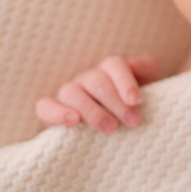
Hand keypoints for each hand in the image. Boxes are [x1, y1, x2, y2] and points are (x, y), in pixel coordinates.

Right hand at [35, 55, 159, 133]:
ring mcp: (68, 93)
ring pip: (72, 92)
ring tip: (110, 128)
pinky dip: (57, 112)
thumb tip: (136, 63)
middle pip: (97, 81)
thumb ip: (145, 69)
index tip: (136, 100)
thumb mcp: (144, 86)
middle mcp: (87, 78)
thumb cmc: (129, 105)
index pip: (114, 65)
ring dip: (92, 110)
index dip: (125, 80)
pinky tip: (73, 121)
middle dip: (116, 102)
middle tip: (133, 121)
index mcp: (108, 70)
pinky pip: (45, 106)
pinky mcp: (50, 110)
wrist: (112, 128)